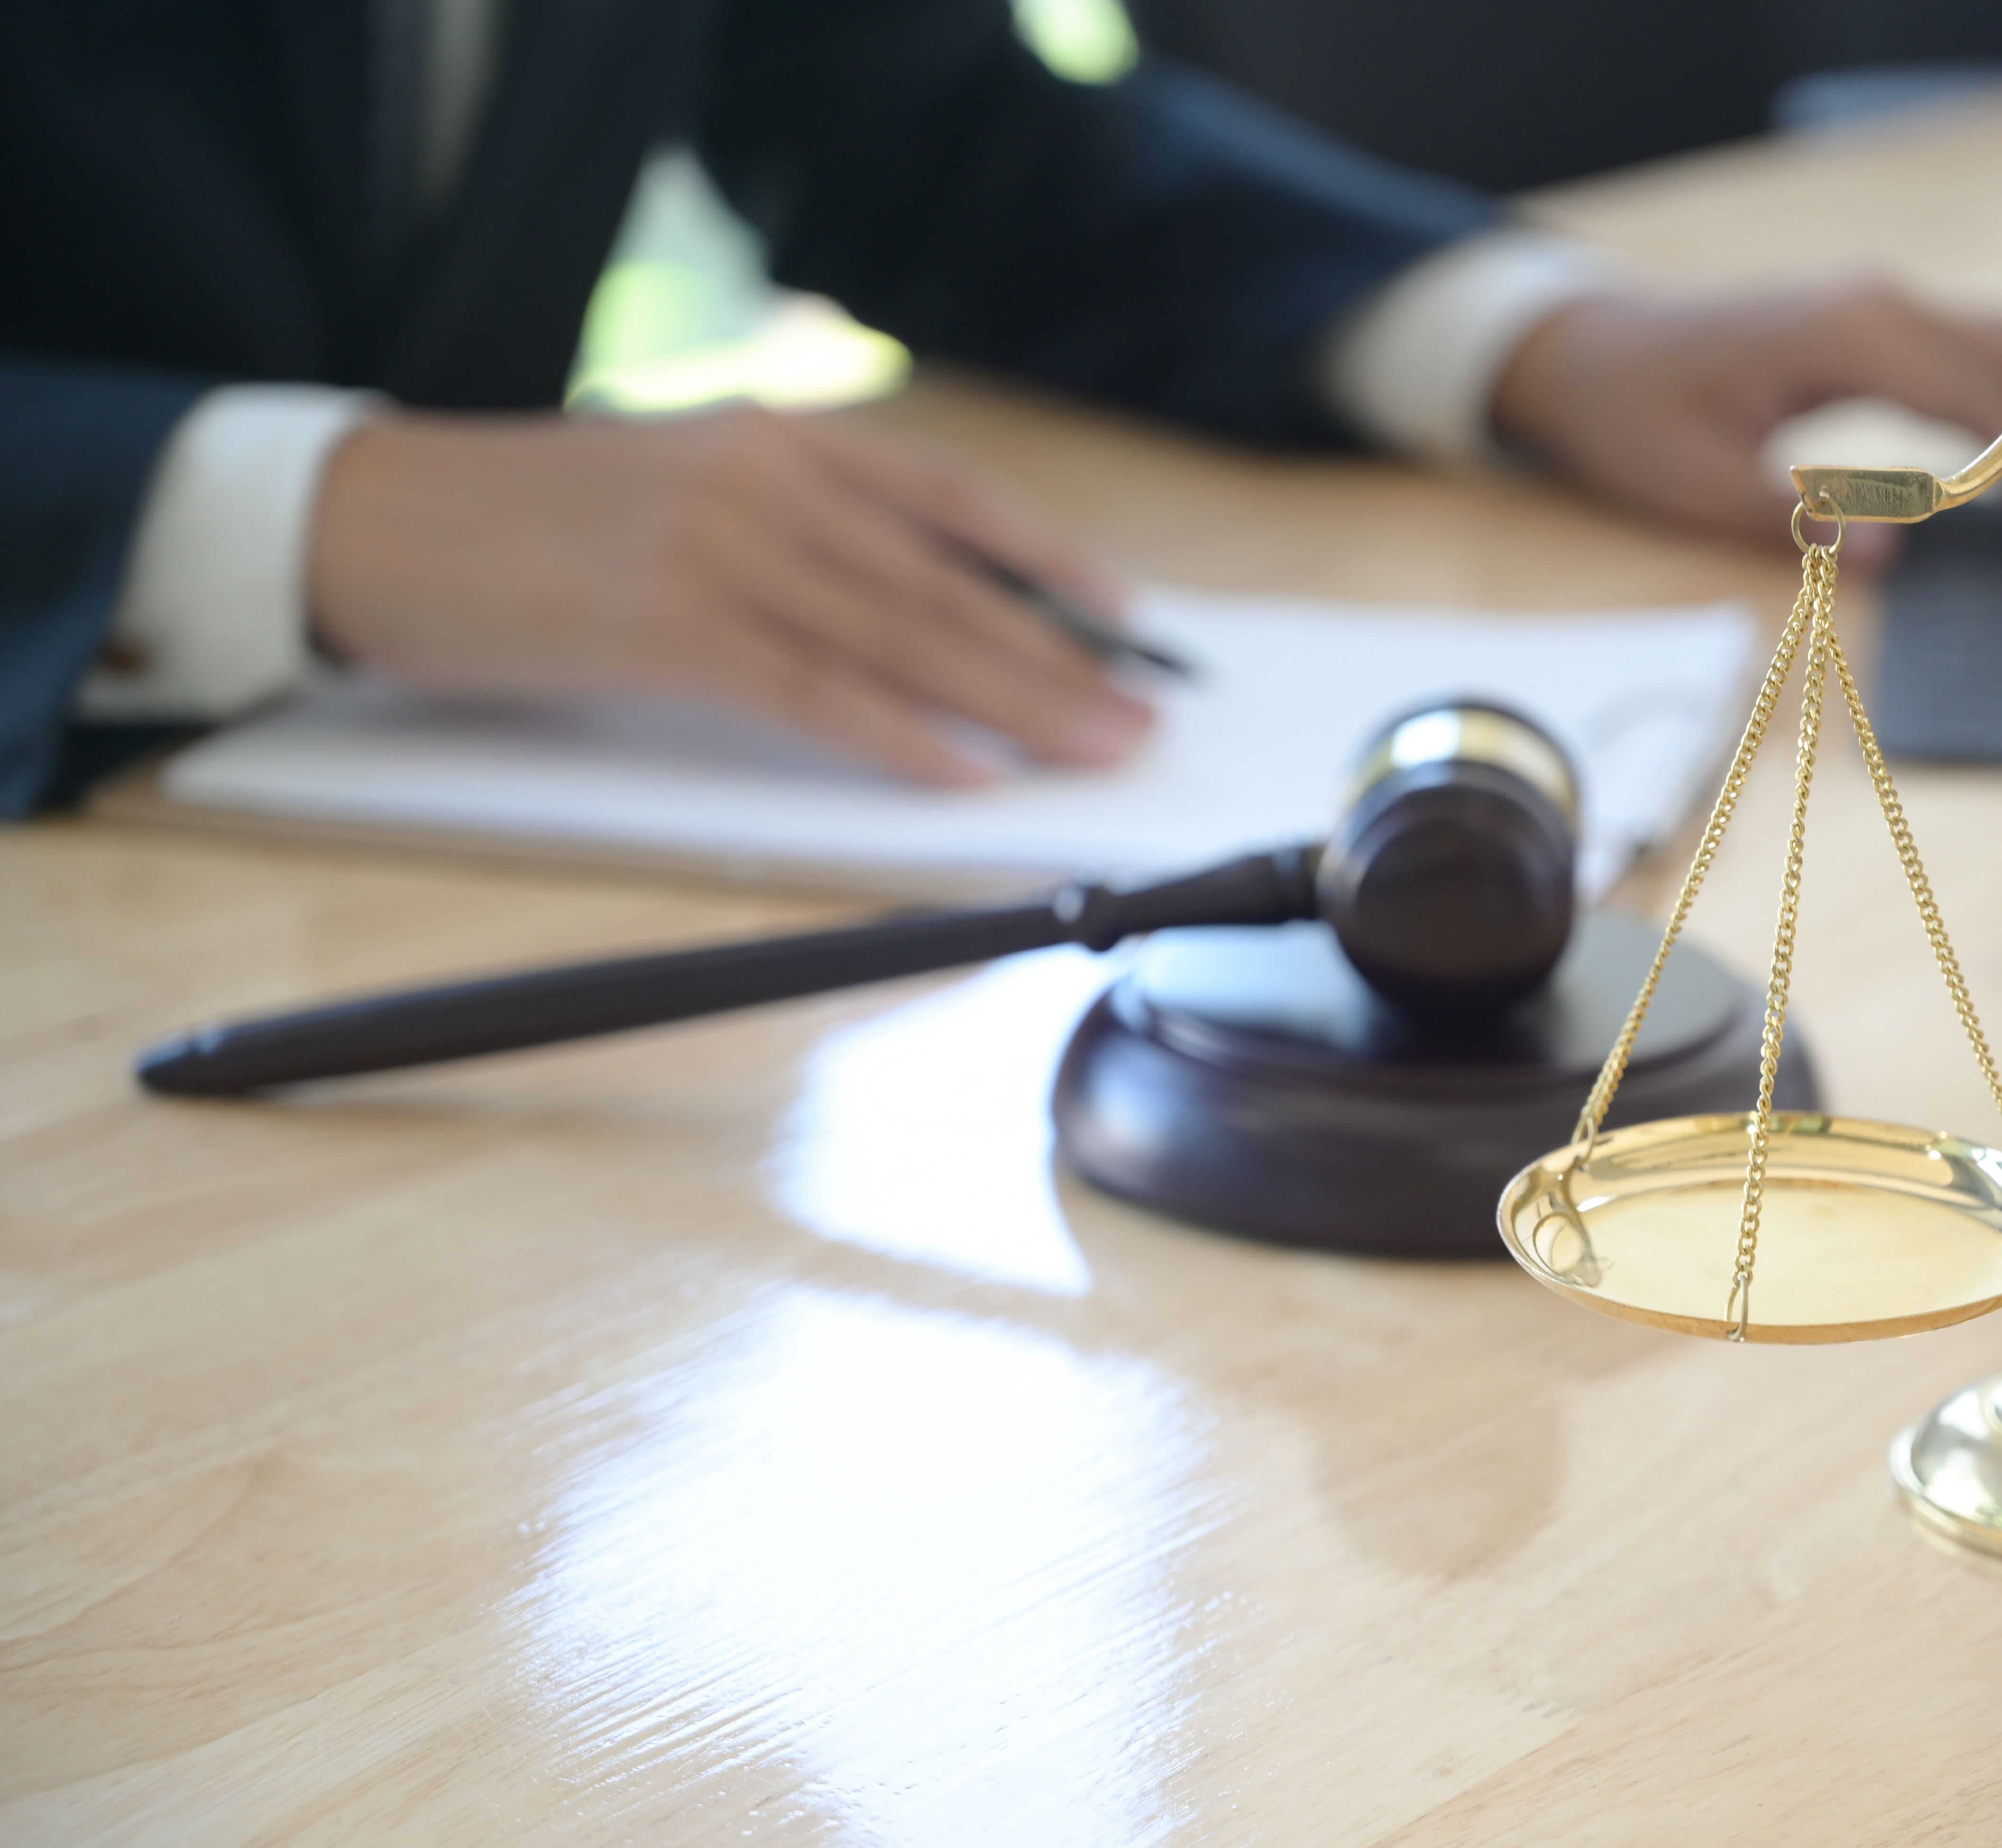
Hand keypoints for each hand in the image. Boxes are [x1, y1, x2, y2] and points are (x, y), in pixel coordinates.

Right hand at [307, 406, 1153, 784]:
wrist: (374, 517)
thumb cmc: (529, 518)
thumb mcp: (681, 487)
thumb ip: (790, 529)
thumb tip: (907, 604)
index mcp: (776, 438)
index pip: (951, 497)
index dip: (1052, 558)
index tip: (1129, 616)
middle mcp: (764, 480)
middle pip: (948, 579)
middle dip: (1060, 652)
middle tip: (1143, 711)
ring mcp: (717, 550)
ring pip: (902, 636)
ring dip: (1012, 702)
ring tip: (1094, 749)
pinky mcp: (666, 627)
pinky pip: (812, 691)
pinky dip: (898, 736)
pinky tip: (965, 771)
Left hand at [1489, 279, 2001, 559]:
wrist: (1587, 348)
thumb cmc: (1632, 419)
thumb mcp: (1693, 488)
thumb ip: (1792, 523)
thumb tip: (1891, 564)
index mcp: (1851, 332)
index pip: (1985, 403)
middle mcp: (1888, 301)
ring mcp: (1892, 304)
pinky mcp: (1887, 322)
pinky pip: (1990, 352)